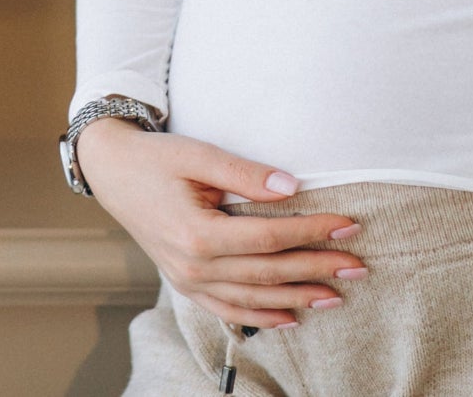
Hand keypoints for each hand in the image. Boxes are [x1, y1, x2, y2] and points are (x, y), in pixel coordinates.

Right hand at [75, 120, 367, 329]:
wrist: (113, 173)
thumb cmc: (159, 159)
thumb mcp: (201, 155)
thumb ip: (247, 175)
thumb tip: (293, 187)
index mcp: (198, 234)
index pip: (270, 239)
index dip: (313, 233)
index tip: (349, 225)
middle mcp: (193, 267)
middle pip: (268, 274)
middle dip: (317, 270)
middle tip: (359, 266)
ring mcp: (188, 281)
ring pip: (252, 299)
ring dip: (297, 299)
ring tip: (336, 296)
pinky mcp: (186, 283)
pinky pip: (229, 309)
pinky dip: (262, 316)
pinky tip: (290, 317)